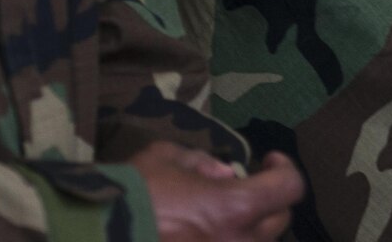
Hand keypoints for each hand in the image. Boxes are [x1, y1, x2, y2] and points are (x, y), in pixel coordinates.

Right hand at [127, 142, 302, 241]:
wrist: (102, 233)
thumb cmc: (134, 193)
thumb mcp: (166, 157)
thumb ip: (202, 162)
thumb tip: (224, 175)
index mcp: (234, 207)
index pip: (289, 189)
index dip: (285, 170)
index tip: (267, 161)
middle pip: (280, 221)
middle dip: (267, 199)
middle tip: (241, 188)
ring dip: (248, 226)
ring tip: (220, 214)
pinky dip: (226, 239)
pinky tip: (205, 231)